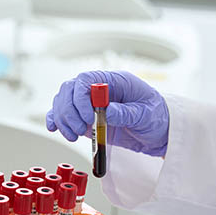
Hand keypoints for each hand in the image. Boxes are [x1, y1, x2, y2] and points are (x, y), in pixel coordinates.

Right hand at [45, 70, 169, 156]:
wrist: (160, 132)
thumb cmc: (157, 117)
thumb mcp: (146, 114)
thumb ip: (126, 112)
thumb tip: (107, 111)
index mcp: (114, 81)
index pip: (86, 79)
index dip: (81, 97)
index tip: (87, 117)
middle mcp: (99, 90)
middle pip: (70, 90)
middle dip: (69, 110)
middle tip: (79, 129)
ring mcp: (90, 104)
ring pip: (64, 103)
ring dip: (63, 119)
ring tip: (73, 135)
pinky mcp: (86, 119)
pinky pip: (65, 115)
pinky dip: (57, 120)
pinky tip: (55, 127)